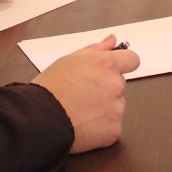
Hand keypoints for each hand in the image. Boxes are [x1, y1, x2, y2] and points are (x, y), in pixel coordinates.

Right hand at [34, 34, 140, 152]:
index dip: (123, 64)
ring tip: (80, 110)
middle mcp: (116, 85)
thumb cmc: (50, 88)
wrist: (39, 119)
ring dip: (104, 108)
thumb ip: (95, 49)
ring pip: (116, 106)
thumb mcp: (68, 60)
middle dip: (106, 88)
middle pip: (120, 84)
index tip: (113, 70)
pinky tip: (83, 124)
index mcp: (107, 65)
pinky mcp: (114, 130)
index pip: (132, 59)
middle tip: (83, 93)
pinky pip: (112, 126)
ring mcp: (116, 109)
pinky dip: (101, 127)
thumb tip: (112, 40)